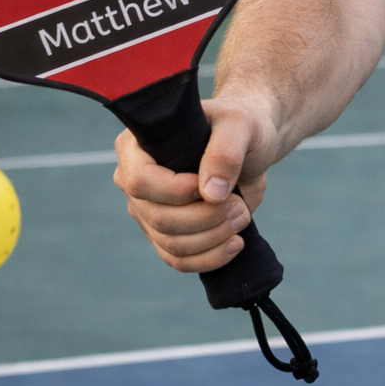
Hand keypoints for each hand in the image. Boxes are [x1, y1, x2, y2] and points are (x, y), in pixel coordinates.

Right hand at [113, 97, 271, 272]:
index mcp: (137, 147)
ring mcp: (148, 212)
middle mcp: (134, 182)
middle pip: (159, 218)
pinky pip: (179, 260)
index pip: (140, 180)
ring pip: (171, 244)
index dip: (176, 191)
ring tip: (242, 215)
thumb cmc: (239, 128)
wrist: (250, 149)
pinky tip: (235, 242)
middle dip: (206, 218)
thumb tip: (210, 193)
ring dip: (213, 237)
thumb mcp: (239, 125)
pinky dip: (210, 257)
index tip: (212, 187)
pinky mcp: (166, 235)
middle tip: (239, 205)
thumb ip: (225, 152)